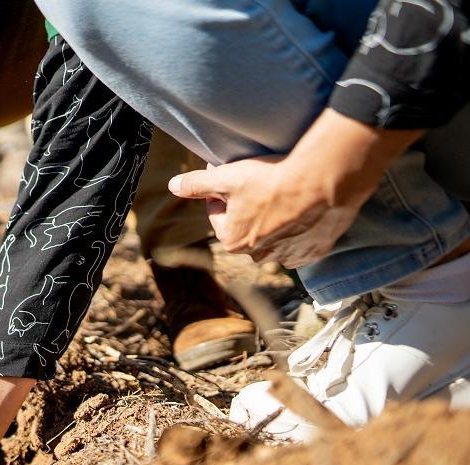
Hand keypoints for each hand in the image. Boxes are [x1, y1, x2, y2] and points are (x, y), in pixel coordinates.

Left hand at [167, 155, 356, 268]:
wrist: (325, 181)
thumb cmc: (271, 178)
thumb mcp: (227, 177)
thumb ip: (197, 184)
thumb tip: (172, 185)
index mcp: (232, 241)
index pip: (217, 213)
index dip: (221, 191)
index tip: (231, 175)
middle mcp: (259, 256)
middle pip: (245, 227)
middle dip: (247, 208)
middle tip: (260, 183)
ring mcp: (289, 256)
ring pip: (273, 237)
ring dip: (274, 221)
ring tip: (283, 195)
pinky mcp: (315, 251)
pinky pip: (301, 242)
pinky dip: (300, 230)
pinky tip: (303, 210)